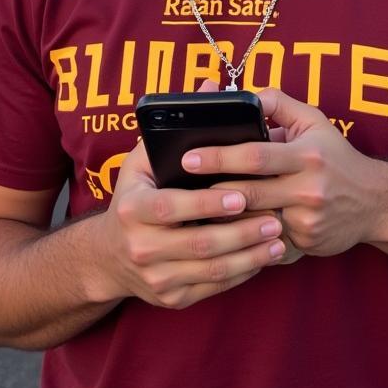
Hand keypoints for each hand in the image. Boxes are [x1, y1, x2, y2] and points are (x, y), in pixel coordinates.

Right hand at [98, 139, 286, 309]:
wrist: (108, 256)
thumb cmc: (134, 197)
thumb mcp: (141, 162)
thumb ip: (175, 128)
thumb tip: (210, 89)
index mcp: (132, 210)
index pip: (173, 206)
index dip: (209, 202)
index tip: (242, 194)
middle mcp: (141, 248)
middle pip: (200, 242)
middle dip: (242, 231)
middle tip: (275, 217)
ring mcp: (157, 278)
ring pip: (212, 270)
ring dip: (250, 255)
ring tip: (279, 237)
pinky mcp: (172, 299)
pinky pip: (213, 288)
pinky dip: (242, 273)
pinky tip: (263, 257)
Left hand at [183, 89, 380, 257]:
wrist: (375, 202)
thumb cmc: (336, 157)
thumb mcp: (314, 122)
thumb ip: (278, 103)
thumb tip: (244, 95)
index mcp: (307, 155)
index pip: (255, 155)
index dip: (219, 156)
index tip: (188, 157)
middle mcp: (308, 188)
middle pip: (248, 192)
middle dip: (209, 191)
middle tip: (176, 191)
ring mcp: (306, 220)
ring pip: (251, 221)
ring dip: (221, 219)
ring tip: (188, 214)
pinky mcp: (305, 244)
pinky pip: (264, 241)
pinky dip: (241, 237)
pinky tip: (217, 235)